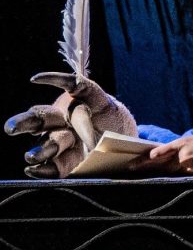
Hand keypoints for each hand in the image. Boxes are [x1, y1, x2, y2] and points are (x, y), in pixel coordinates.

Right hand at [4, 72, 137, 178]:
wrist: (123, 146)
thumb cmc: (115, 123)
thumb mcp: (114, 112)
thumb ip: (102, 113)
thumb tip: (83, 111)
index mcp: (81, 100)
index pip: (72, 85)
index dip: (54, 80)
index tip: (35, 79)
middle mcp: (66, 119)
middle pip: (42, 117)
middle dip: (24, 122)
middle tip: (10, 129)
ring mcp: (65, 141)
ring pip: (49, 143)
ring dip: (40, 151)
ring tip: (31, 157)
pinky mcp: (67, 163)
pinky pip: (54, 166)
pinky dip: (43, 169)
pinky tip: (33, 170)